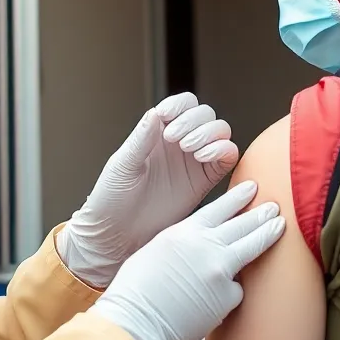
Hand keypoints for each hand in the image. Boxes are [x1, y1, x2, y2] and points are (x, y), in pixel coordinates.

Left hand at [59, 94, 238, 287]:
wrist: (117, 234)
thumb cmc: (112, 199)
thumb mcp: (123, 164)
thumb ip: (142, 138)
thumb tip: (156, 112)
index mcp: (157, 133)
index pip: (182, 104)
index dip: (180, 105)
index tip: (167, 117)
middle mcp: (178, 144)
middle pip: (205, 115)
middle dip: (195, 120)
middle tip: (176, 138)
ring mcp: (194, 162)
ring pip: (219, 133)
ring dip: (210, 133)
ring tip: (189, 148)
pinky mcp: (206, 181)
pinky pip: (227, 158)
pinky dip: (223, 150)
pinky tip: (204, 156)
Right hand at [89, 181, 284, 339]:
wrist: (136, 323)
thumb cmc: (135, 292)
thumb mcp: (156, 251)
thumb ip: (183, 243)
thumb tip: (200, 243)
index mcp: (184, 232)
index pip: (220, 208)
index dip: (238, 197)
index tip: (251, 189)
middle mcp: (206, 246)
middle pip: (243, 223)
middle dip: (261, 213)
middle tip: (274, 206)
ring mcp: (221, 270)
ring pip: (253, 246)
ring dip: (268, 233)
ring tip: (280, 226)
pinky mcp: (228, 297)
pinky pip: (238, 289)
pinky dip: (232, 290)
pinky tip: (222, 295)